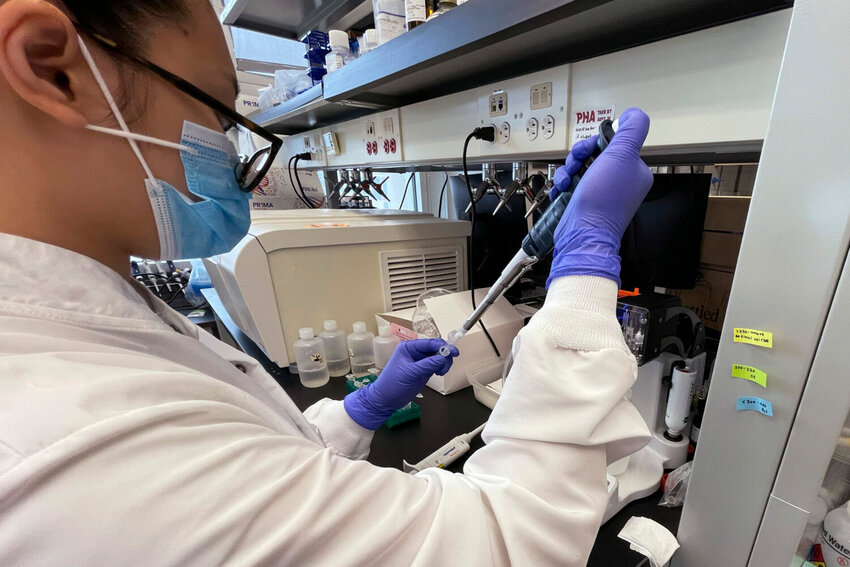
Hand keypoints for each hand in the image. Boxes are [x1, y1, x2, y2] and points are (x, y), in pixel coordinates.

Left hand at [343, 339, 458, 429]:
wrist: (386, 399)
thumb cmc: (392, 383)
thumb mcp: (410, 372)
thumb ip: (427, 364)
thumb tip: (443, 357)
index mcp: (409, 347)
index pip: (429, 342)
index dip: (442, 346)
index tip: (453, 351)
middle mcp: (416, 352)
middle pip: (436, 348)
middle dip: (444, 355)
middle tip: (446, 366)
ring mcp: (421, 361)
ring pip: (439, 357)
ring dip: (444, 362)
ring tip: (441, 372)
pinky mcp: (425, 370)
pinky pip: (437, 364)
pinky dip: (442, 367)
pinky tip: (439, 373)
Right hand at [548, 107, 653, 285]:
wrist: (583, 234)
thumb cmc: (603, 202)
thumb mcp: (621, 156)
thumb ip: (631, 131)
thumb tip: (634, 114)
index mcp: (634, 170)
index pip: (614, 143)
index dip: (597, 142)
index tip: (591, 149)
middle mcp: (619, 182)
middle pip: (594, 153)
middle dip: (579, 156)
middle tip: (576, 163)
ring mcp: (601, 193)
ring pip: (580, 167)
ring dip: (568, 169)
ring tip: (567, 180)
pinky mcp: (585, 202)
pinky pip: (571, 183)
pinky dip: (563, 183)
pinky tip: (562, 189)